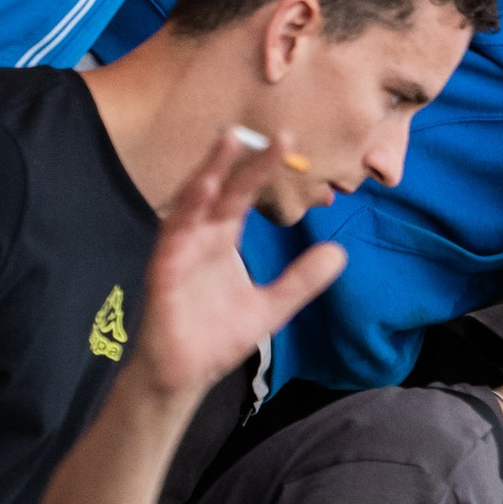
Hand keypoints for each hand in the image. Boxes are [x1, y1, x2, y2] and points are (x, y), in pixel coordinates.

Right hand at [129, 130, 347, 406]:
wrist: (184, 375)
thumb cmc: (216, 336)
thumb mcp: (271, 307)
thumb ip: (301, 280)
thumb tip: (339, 252)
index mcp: (221, 238)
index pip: (244, 194)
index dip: (262, 168)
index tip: (287, 140)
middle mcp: (199, 237)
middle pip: (219, 189)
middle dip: (237, 159)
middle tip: (260, 129)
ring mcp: (178, 252)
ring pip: (192, 203)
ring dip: (209, 173)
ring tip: (228, 143)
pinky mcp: (163, 273)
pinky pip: (172, 238)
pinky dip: (184, 214)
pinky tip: (202, 193)